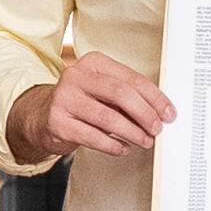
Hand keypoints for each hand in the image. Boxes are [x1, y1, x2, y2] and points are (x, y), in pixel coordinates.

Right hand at [15, 51, 173, 157]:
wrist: (42, 117)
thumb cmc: (80, 103)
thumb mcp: (102, 91)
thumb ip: (127, 97)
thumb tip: (159, 112)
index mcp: (93, 62)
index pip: (131, 78)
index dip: (154, 97)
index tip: (168, 112)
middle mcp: (76, 76)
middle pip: (120, 94)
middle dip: (144, 114)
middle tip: (157, 129)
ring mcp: (64, 98)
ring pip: (108, 117)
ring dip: (132, 132)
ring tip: (144, 141)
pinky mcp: (57, 122)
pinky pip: (92, 136)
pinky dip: (112, 145)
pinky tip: (123, 148)